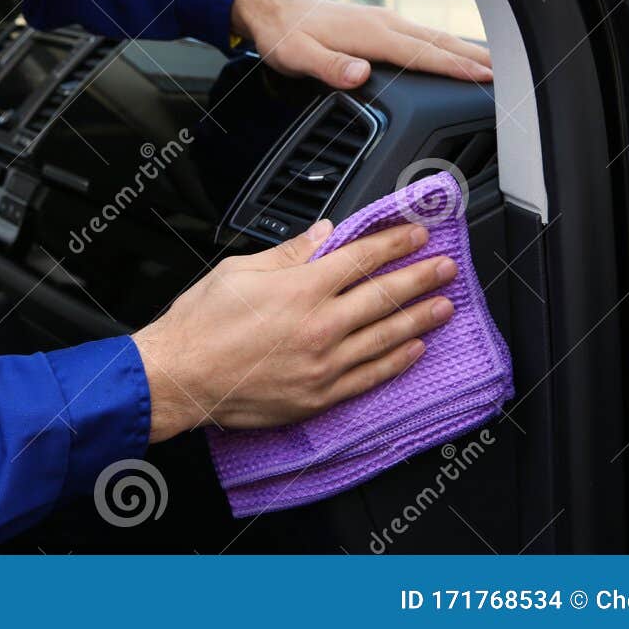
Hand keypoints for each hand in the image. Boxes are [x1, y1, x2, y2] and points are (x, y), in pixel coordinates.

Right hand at [131, 220, 455, 442]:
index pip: (361, 259)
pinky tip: (414, 349)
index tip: (417, 235)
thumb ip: (288, 254)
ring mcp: (323, 364)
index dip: (394, 244)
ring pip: (385, 336)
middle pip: (383, 296)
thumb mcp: (238, 271)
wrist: (181, 377)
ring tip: (444, 306)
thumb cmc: (200, 323)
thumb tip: (323, 235)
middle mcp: (319, 325)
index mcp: (299, 289)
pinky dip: (396, 361)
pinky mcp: (319, 394)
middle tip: (446, 267)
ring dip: (419, 318)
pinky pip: (369, 376)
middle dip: (420, 278)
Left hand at [230, 0, 492, 88]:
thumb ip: (329, 66)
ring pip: (434, 37)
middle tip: (513, 74)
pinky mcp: (379, 25)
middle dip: (475, 58)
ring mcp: (384, 22)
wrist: (270, 8)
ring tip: (496, 66)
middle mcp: (384, 23)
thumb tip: (360, 74)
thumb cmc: (282, 35)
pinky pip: (422, 36)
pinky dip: (446, 46)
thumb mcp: (296, 56)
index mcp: (371, 33)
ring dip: (465, 50)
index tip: (487, 77)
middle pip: (440, 42)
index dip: (456, 67)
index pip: (424, 52)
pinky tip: (456, 54)